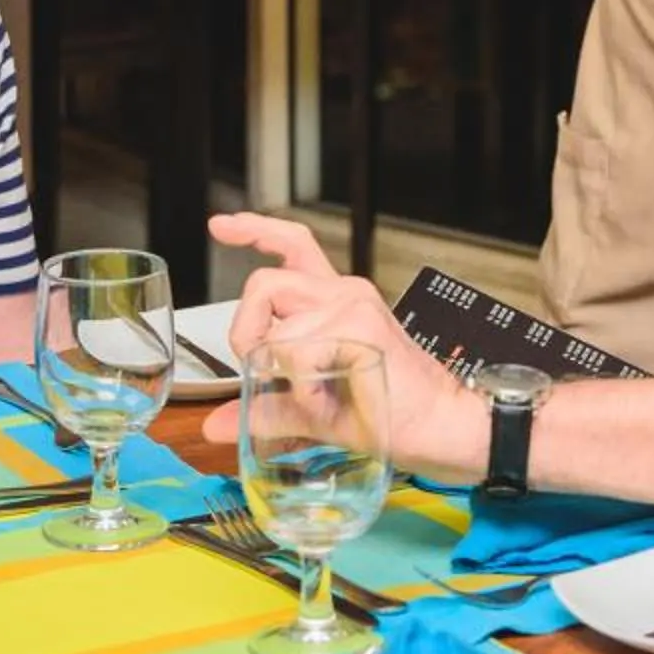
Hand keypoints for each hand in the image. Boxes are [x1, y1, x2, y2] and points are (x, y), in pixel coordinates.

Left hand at [202, 211, 479, 477]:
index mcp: (334, 302)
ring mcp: (352, 306)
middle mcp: (343, 294)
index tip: (221, 226)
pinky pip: (299, 356)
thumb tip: (213, 425)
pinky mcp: (360, 328)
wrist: (440, 427)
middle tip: (261, 369)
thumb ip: (265, 408)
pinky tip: (326, 404)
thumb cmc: (389, 414)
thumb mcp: (313, 410)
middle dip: (246, 332)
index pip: (292, 246)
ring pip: (277, 328)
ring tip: (312, 399)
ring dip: (280, 374)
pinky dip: (302, 391)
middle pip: (265, 283)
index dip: (254, 230)